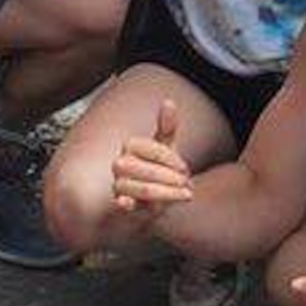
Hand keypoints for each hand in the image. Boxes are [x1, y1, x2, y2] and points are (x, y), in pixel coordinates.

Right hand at [113, 101, 193, 215]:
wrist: (154, 198)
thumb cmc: (159, 168)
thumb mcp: (166, 147)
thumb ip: (167, 126)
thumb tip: (168, 101)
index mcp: (131, 145)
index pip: (152, 149)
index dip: (171, 159)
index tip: (185, 168)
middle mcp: (120, 164)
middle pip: (143, 169)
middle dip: (169, 177)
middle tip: (186, 182)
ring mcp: (119, 184)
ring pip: (141, 188)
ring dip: (166, 193)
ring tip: (185, 195)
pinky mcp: (123, 204)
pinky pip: (120, 203)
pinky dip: (124, 203)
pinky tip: (128, 203)